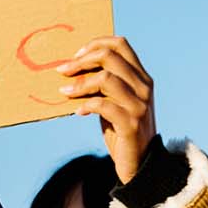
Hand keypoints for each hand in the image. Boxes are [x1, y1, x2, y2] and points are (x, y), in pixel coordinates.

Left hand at [56, 37, 155, 183]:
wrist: (140, 163)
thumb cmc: (121, 129)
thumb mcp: (115, 100)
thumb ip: (104, 83)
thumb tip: (71, 66)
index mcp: (141, 77)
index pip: (120, 44)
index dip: (95, 43)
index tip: (76, 55)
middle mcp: (144, 87)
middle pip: (110, 57)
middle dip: (81, 61)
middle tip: (63, 71)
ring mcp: (139, 105)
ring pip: (106, 78)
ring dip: (80, 84)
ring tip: (65, 92)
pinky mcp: (131, 124)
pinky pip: (103, 105)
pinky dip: (86, 105)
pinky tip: (78, 111)